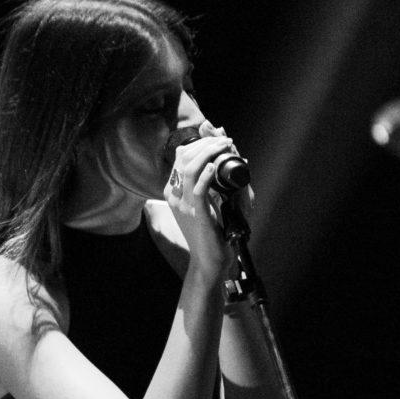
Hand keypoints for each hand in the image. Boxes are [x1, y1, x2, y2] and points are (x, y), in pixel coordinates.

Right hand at [164, 130, 244, 271]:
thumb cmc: (212, 232)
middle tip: (225, 140)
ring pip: (190, 169)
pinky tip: (215, 166)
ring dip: (209, 152)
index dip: (198, 142)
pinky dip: (207, 174)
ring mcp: (183, 205)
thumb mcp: (209, 203)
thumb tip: (222, 157)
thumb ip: (210, 182)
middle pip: (184, 158)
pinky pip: (198, 190)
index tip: (217, 137)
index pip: (180, 157)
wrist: (209, 260)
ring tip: (225, 146)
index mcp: (174, 191)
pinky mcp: (197, 215)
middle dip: (206, 143)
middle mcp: (174, 195)